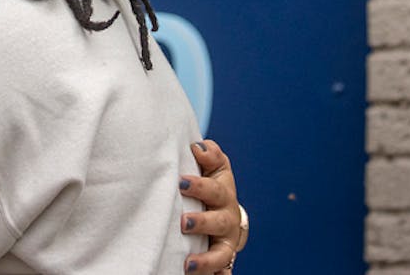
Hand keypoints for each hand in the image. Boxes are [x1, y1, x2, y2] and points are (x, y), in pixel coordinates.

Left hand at [179, 140, 245, 272]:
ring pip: (221, 254)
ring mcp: (225, 242)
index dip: (199, 185)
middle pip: (219, 222)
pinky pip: (222, 272)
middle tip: (183, 222)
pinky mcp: (221, 260)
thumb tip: (198, 147)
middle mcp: (228, 219)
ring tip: (188, 264)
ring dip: (207, 260)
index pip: (214, 189)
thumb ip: (209, 155)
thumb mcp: (214, 168)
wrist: (223, 212)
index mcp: (224, 194)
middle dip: (202, 222)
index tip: (181, 181)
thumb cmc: (211, 184)